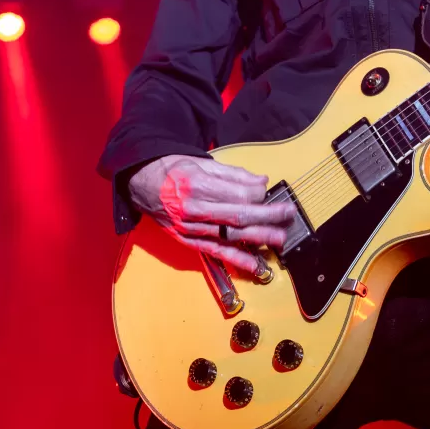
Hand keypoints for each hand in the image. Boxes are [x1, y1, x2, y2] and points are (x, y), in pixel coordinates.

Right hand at [127, 154, 295, 277]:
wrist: (141, 183)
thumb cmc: (172, 170)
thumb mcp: (201, 162)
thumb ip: (233, 174)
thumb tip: (261, 181)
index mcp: (196, 185)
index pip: (237, 195)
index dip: (258, 195)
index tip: (269, 191)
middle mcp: (194, 210)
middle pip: (239, 216)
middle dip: (268, 217)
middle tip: (288, 215)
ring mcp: (191, 229)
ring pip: (231, 236)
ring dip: (259, 239)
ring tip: (280, 239)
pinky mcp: (189, 241)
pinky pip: (217, 252)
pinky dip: (238, 259)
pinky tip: (256, 265)